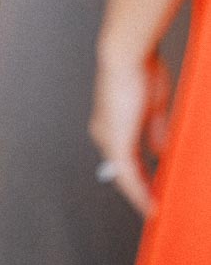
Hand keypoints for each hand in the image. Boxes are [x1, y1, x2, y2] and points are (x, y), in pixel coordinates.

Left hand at [90, 51, 171, 215]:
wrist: (128, 54)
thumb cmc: (141, 69)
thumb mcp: (154, 106)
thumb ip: (155, 132)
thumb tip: (158, 152)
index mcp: (112, 122)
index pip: (127, 155)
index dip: (142, 174)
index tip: (156, 187)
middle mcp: (105, 132)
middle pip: (124, 169)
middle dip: (141, 188)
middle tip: (158, 205)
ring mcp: (108, 137)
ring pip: (125, 175)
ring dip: (141, 194)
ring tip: (156, 210)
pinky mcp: (115, 141)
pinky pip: (127, 175)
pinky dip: (139, 192)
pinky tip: (150, 205)